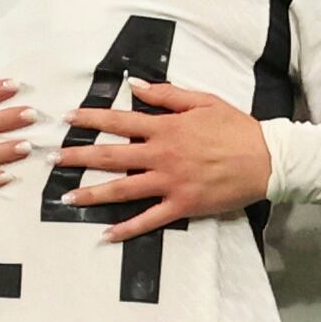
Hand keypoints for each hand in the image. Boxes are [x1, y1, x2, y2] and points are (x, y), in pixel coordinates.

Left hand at [56, 81, 271, 242]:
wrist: (266, 159)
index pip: (120, 121)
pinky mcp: (182, 206)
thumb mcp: (202, 101)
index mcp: (166, 128)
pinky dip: (127, 228)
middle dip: (79, 157)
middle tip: (53, 159)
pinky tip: (106, 235)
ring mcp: (170, 183)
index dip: (92, 119)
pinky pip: (149, 220)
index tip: (68, 118)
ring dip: (93, 193)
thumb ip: (167, 95)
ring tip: (68, 197)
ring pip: (123, 189)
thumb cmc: (235, 127)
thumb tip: (136, 86)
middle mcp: (162, 155)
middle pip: (112, 156)